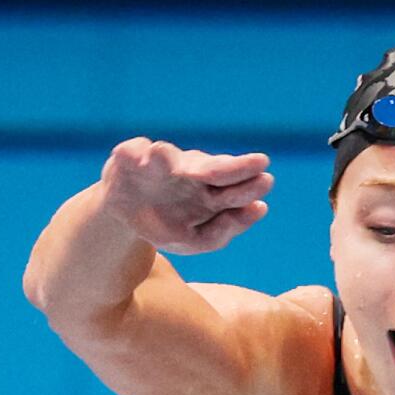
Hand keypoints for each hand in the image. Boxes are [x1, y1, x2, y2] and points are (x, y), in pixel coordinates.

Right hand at [98, 139, 272, 255]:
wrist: (128, 218)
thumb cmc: (166, 226)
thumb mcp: (195, 240)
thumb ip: (222, 232)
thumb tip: (260, 208)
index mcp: (207, 192)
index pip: (232, 187)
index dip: (248, 185)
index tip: (266, 184)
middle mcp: (190, 173)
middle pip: (216, 170)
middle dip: (237, 167)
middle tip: (261, 162)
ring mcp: (162, 163)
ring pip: (174, 157)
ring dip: (184, 159)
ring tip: (198, 165)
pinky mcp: (133, 155)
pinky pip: (136, 153)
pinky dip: (141, 155)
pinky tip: (146, 160)